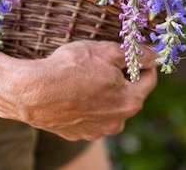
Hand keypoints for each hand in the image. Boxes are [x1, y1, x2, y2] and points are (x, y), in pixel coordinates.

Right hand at [0, 40, 157, 140]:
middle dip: (122, 77)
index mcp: (130, 101)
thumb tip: (153, 56)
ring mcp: (97, 130)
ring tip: (85, 76)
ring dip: (104, 92)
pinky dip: (87, 103)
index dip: (144, 62)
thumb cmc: (69, 68)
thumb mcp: (105, 51)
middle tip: (105, 61)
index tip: (135, 53)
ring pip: (109, 106)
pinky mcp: (77, 134)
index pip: (149, 79)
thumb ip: (134, 54)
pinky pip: (90, 115)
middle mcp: (117, 122)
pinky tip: (73, 90)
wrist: (32, 91)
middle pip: (129, 94)